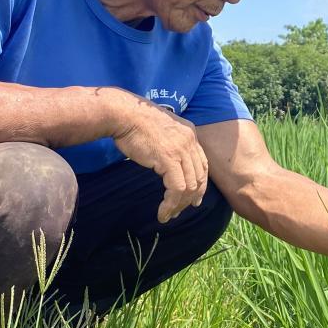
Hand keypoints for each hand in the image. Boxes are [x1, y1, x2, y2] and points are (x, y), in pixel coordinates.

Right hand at [112, 102, 207, 222]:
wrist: (124, 114)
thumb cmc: (134, 122)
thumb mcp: (161, 131)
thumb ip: (169, 144)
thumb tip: (167, 162)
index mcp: (189, 133)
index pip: (202, 164)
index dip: (200, 184)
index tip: (194, 199)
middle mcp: (190, 141)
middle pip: (200, 176)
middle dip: (191, 198)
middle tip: (179, 211)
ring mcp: (181, 150)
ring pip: (190, 186)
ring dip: (179, 204)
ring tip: (168, 214)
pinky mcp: (169, 159)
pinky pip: (177, 189)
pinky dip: (171, 204)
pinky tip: (162, 212)